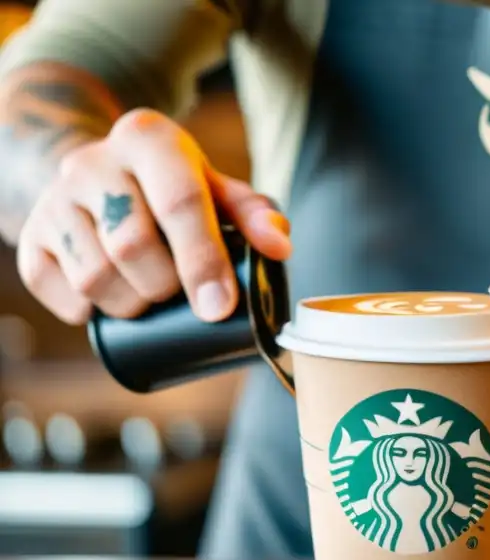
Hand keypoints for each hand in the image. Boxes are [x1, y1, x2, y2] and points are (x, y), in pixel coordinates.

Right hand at [17, 108, 291, 325]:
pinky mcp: (30, 234)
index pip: (179, 202)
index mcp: (148, 138)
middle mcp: (93, 160)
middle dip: (165, 288)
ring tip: (148, 296)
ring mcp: (54, 197)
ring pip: (94, 277)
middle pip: (134, 247)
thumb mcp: (216, 188)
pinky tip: (108, 299)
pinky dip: (87, 310)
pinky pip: (56, 290)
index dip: (202, 261)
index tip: (219, 308)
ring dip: (129, 305)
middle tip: (180, 294)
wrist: (97, 175)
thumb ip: (255, 214)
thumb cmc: (171, 189)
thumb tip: (279, 248)